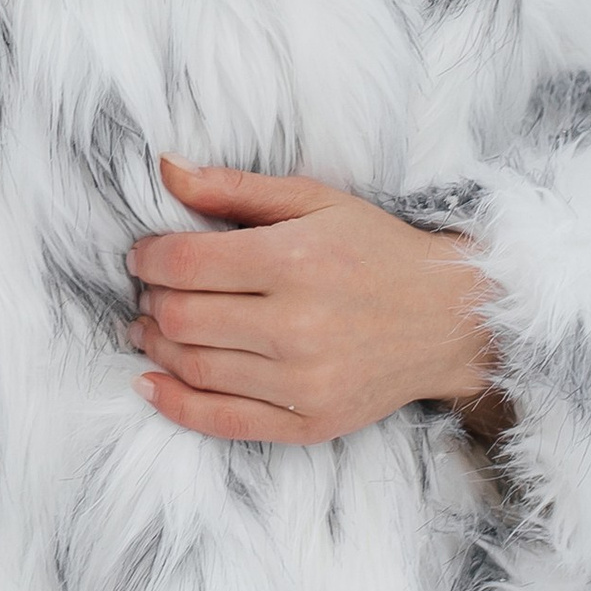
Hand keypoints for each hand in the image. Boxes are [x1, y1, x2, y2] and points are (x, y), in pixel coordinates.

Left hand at [126, 155, 503, 447]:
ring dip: (156, 347)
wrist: (447, 319)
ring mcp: (304, 382)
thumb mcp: (314, 200)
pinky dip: (175, 405)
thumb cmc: (375, 250)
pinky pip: (223, 421)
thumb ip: (235, 188)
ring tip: (149, 328)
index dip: (149, 258)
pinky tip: (150, 383)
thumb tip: (165, 167)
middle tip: (148, 291)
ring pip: (195, 368)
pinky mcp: (310, 422)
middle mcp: (297, 325)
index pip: (186, 264)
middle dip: (151, 301)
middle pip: (183, 317)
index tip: (142, 256)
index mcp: (295, 261)